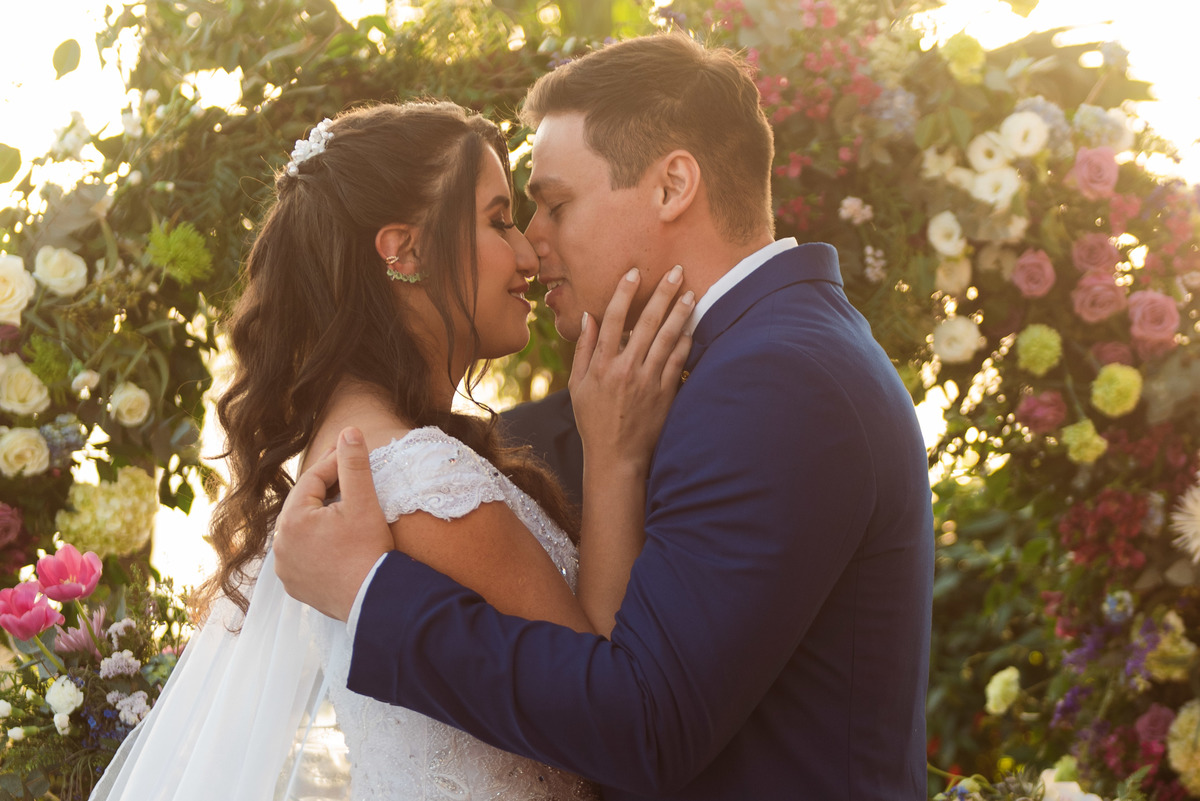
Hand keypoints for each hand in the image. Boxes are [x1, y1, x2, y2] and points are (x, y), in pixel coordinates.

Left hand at [273, 427, 391, 620]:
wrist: (375, 601)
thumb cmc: (369, 551)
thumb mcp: (364, 502)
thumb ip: (354, 464)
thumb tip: (348, 431)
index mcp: (292, 521)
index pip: (313, 480)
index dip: (333, 462)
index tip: (350, 450)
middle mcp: (280, 546)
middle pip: (304, 505)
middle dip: (325, 488)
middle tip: (346, 473)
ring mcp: (286, 569)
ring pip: (302, 530)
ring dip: (319, 516)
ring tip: (341, 505)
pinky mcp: (296, 586)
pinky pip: (303, 554)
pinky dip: (316, 542)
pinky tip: (334, 538)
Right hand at [569, 265, 693, 477]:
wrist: (616, 456)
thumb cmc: (594, 420)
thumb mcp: (578, 386)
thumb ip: (583, 349)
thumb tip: (587, 317)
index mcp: (601, 366)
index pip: (612, 320)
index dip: (623, 293)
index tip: (635, 273)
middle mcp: (625, 370)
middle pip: (646, 323)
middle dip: (662, 294)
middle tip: (676, 271)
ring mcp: (647, 382)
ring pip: (667, 339)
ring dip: (680, 313)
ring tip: (691, 293)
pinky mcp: (665, 394)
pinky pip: (678, 362)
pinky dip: (685, 343)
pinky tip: (692, 326)